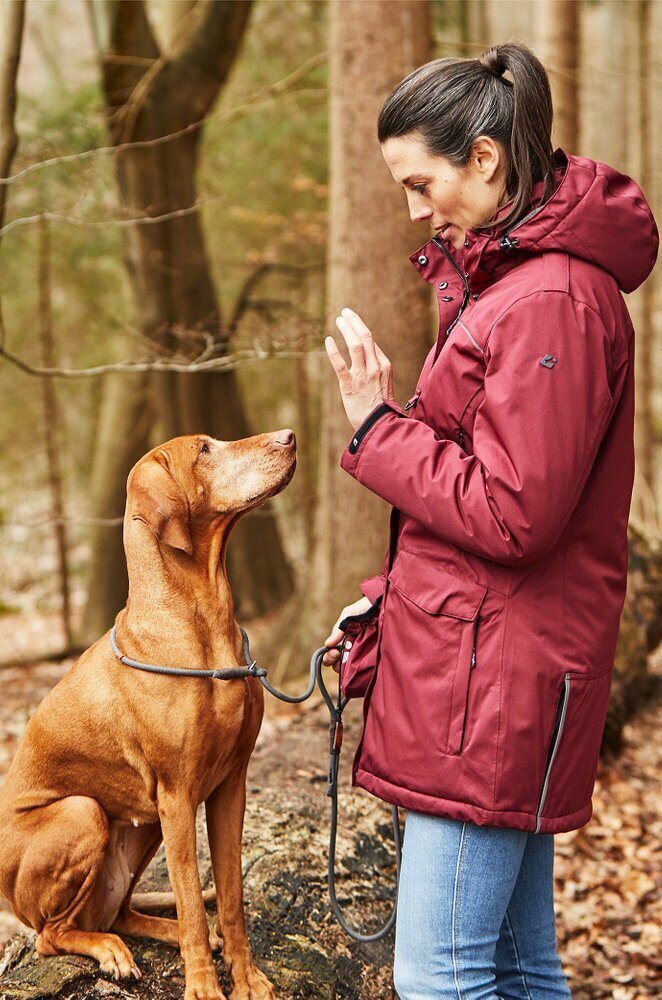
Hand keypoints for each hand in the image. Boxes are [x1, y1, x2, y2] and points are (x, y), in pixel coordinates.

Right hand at [322, 595, 372, 671]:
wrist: (384, 603)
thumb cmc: (366, 608)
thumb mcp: (348, 615)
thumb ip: (338, 629)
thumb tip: (327, 644)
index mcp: (345, 641)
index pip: (333, 656)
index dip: (330, 657)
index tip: (333, 652)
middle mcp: (353, 650)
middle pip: (340, 666)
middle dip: (336, 664)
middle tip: (338, 654)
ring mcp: (365, 655)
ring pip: (352, 669)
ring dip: (348, 668)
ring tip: (351, 657)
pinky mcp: (376, 657)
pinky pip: (367, 668)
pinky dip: (363, 669)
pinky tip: (362, 662)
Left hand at [325, 307, 394, 430]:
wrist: (380, 426)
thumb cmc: (381, 408)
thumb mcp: (385, 385)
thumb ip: (377, 371)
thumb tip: (369, 359)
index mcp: (385, 366)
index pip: (372, 342)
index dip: (360, 329)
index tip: (352, 322)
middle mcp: (376, 367)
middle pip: (366, 337)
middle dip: (354, 322)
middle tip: (345, 312)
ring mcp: (364, 376)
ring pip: (356, 345)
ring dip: (346, 329)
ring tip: (338, 320)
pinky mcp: (351, 386)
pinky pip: (341, 365)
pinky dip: (333, 351)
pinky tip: (328, 340)